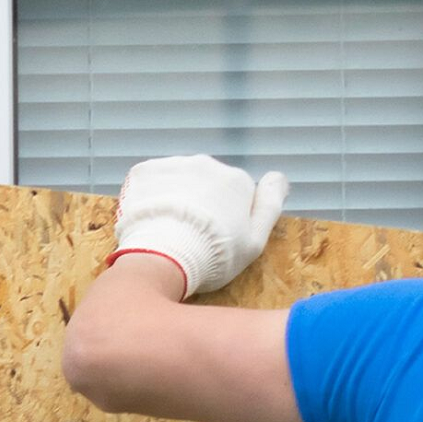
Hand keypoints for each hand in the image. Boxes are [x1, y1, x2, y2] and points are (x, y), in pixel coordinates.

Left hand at [110, 154, 290, 298]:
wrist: (162, 258)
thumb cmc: (215, 255)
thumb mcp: (256, 240)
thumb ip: (270, 205)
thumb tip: (279, 177)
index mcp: (237, 180)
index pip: (238, 193)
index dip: (230, 216)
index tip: (219, 237)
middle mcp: (207, 163)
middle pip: (208, 183)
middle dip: (202, 203)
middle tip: (193, 235)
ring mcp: (173, 164)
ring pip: (179, 180)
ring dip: (177, 198)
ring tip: (170, 229)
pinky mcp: (143, 170)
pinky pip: (153, 180)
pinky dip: (152, 195)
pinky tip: (151, 218)